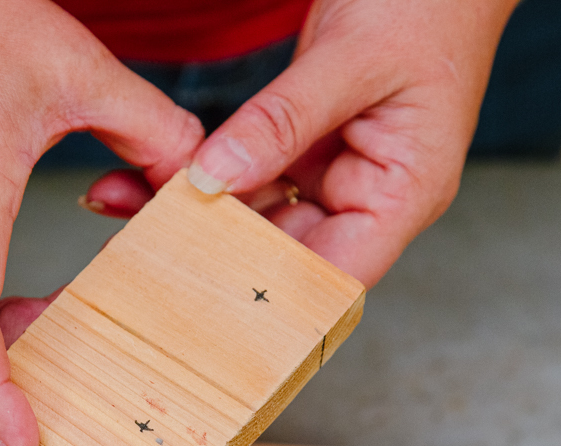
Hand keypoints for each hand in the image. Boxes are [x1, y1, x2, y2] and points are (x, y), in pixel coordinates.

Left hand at [82, 0, 518, 288]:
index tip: (207, 301)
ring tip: (133, 208)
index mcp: (405, 193)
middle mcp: (369, 196)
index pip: (338, 277)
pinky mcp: (306, 147)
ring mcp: (336, 174)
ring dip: (201, 214)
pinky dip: (208, 176)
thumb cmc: (427, 3)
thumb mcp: (354, 57)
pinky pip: (251, 176)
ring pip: (260, 217)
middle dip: (220, 256)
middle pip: (289, 255)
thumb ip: (283, 119)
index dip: (276, 299)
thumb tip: (217, 176)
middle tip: (148, 252)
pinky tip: (157, 177)